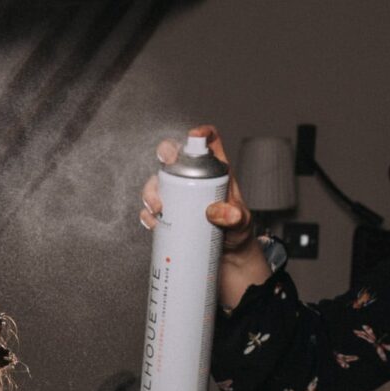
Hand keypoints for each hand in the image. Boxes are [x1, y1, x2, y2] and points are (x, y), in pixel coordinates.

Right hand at [139, 125, 254, 252]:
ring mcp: (178, 196)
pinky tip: (153, 222)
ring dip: (151, 191)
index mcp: (216, 171)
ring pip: (157, 182)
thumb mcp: (241, 223)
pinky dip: (147, 215)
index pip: (209, 143)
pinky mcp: (168, 215)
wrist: (229, 256)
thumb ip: (233, 217)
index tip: (194, 136)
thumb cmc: (238, 232)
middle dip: (165, 154)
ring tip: (158, 208)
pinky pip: (151, 210)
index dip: (201, 134)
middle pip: (175, 156)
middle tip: (166, 163)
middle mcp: (194, 179)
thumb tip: (214, 212)